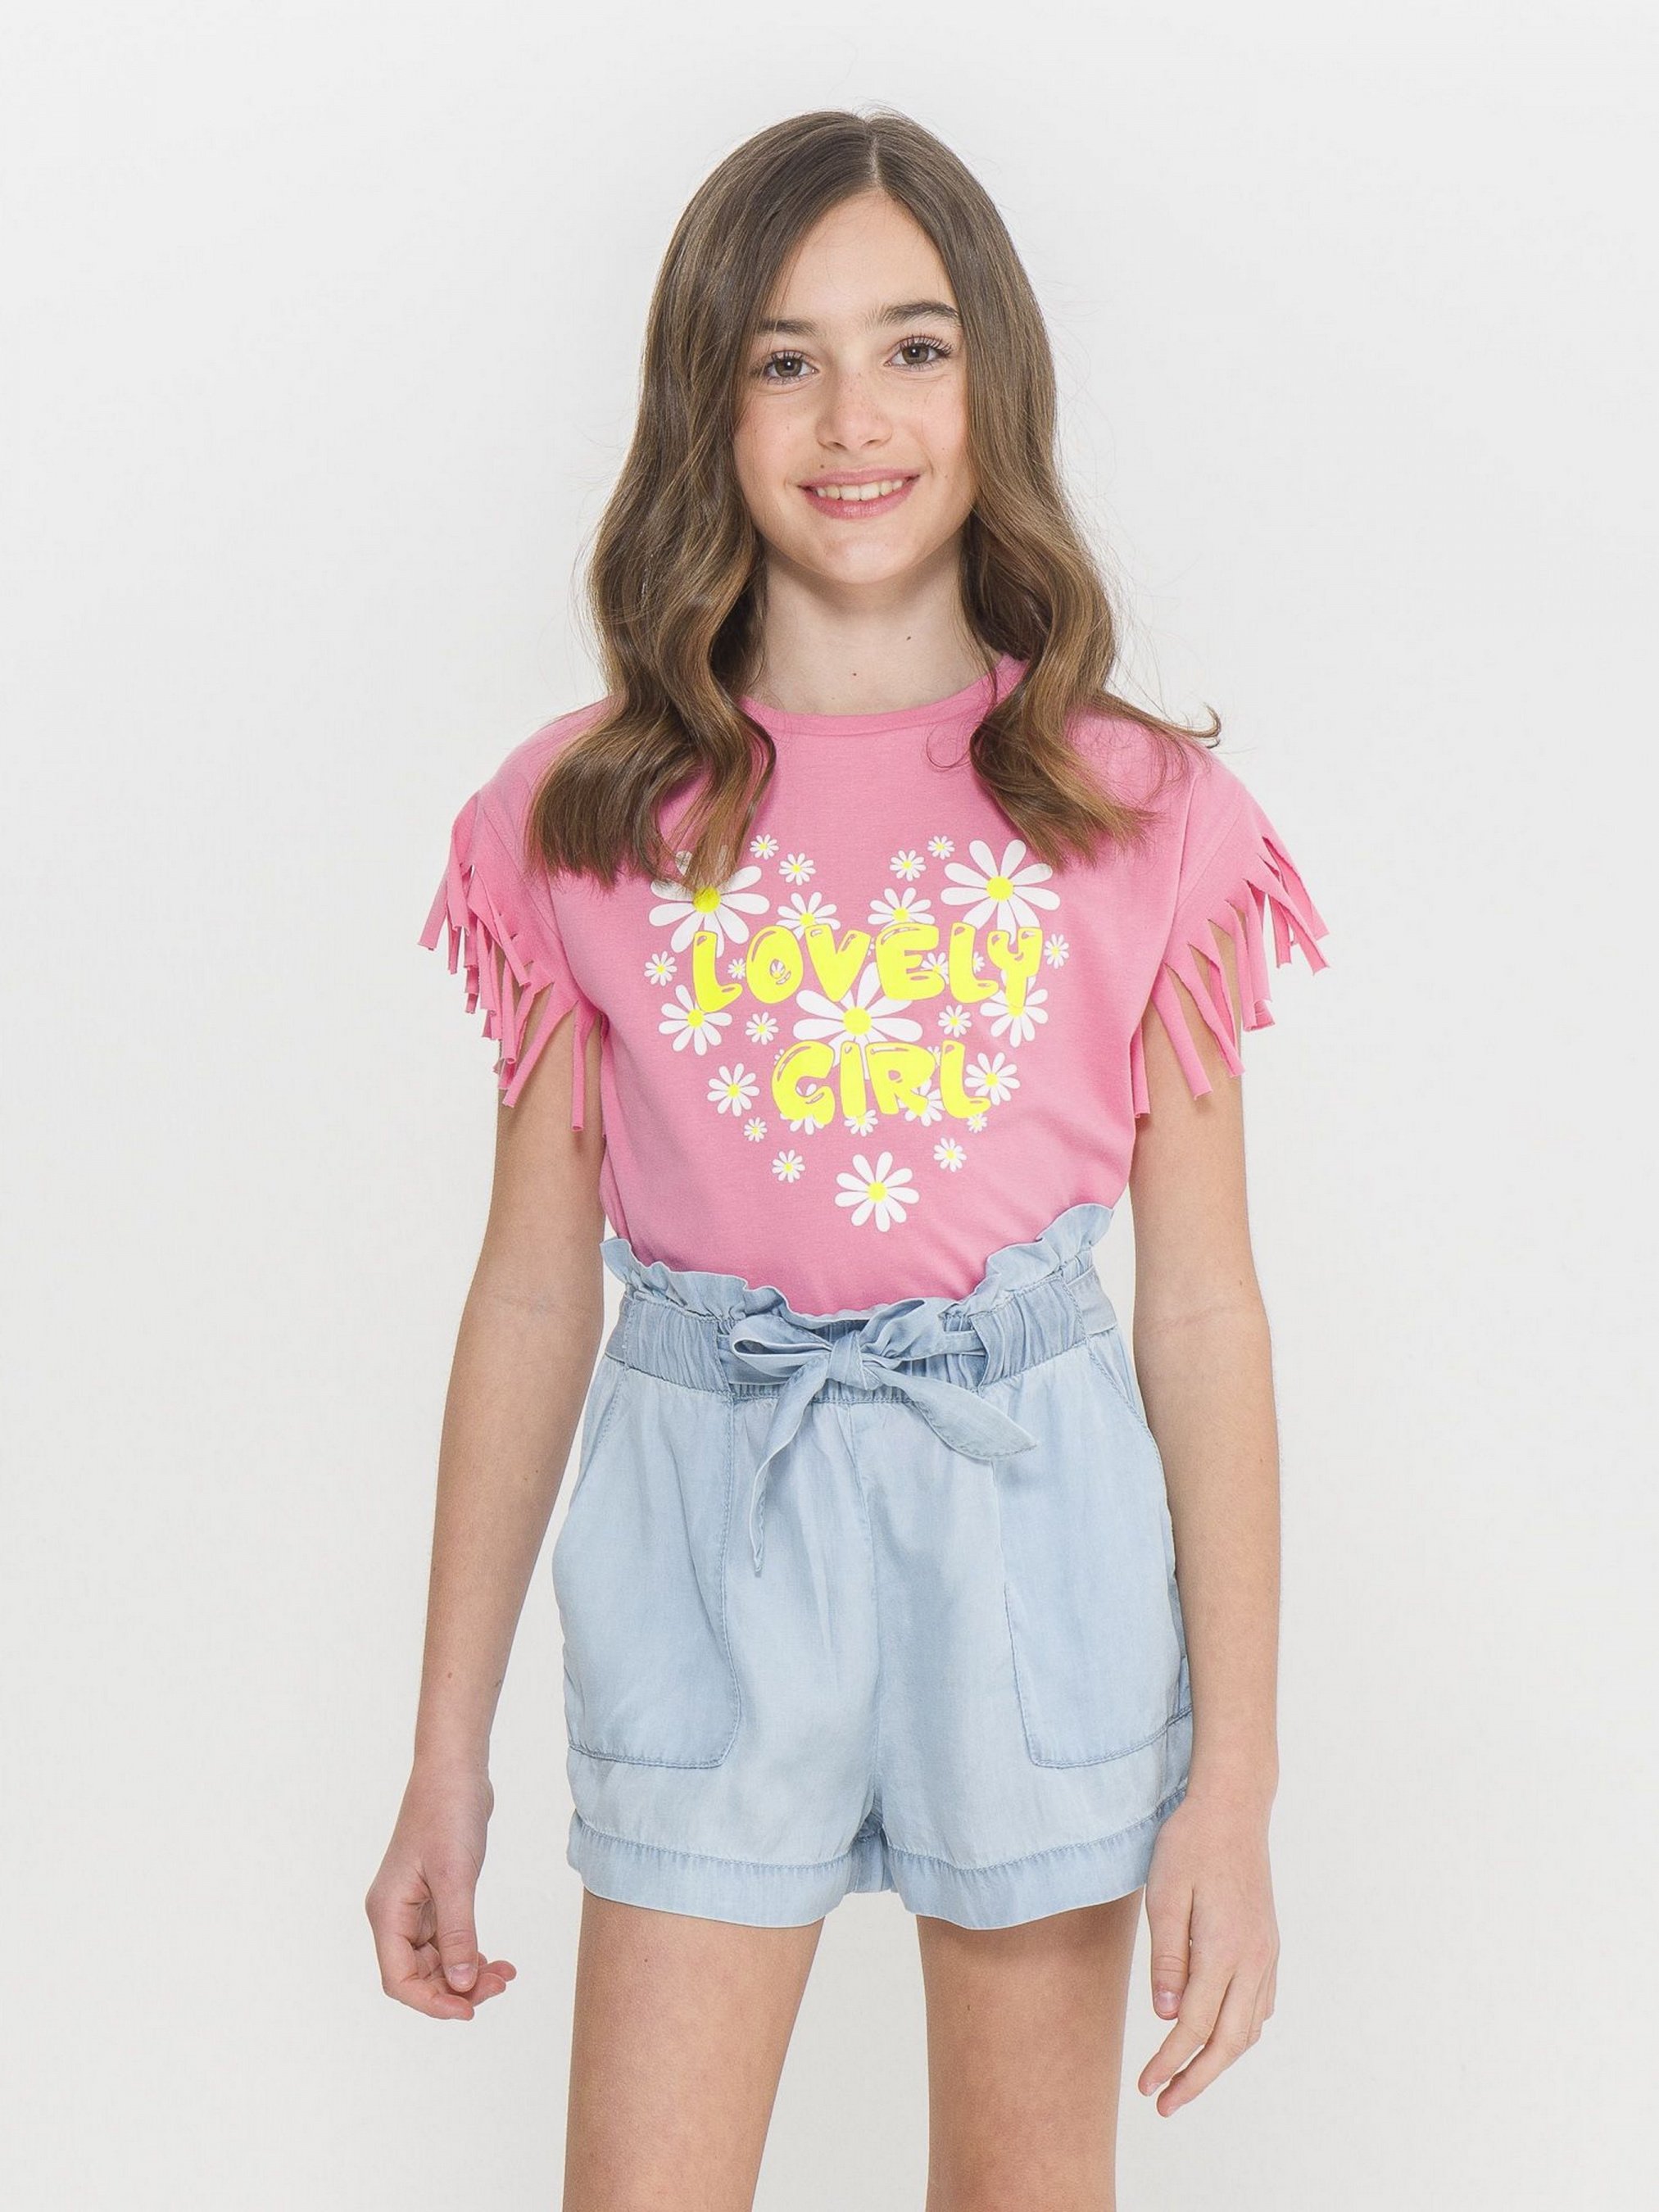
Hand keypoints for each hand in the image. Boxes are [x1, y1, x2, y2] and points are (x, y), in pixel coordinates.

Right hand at [365, 1764, 517, 2020]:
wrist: (456, 1770)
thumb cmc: (448, 1813)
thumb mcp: (455, 1876)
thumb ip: (458, 1933)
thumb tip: (460, 1985)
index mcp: (387, 1912)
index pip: (399, 1979)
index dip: (432, 2002)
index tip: (469, 2009)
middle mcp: (396, 1914)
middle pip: (419, 1975)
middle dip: (457, 1988)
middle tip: (499, 1986)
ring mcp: (415, 1907)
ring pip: (437, 1961)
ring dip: (468, 1973)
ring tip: (505, 1974)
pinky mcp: (435, 1897)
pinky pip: (449, 1940)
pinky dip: (471, 1953)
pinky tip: (497, 1959)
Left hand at [1137, 1786, 1277, 2112]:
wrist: (1233, 1808)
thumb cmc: (1190, 1845)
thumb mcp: (1164, 1895)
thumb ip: (1168, 1959)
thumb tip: (1167, 2018)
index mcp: (1224, 1949)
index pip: (1194, 2026)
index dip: (1169, 2062)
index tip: (1145, 2087)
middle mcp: (1253, 1959)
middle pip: (1228, 2041)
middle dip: (1196, 2079)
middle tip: (1165, 2105)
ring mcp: (1266, 1953)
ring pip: (1249, 2028)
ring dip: (1219, 2060)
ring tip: (1187, 2078)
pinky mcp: (1268, 1944)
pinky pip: (1260, 2005)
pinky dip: (1240, 2032)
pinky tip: (1220, 2036)